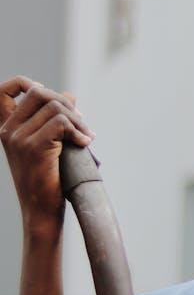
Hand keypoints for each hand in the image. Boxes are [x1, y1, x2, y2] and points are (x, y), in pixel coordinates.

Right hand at [0, 78, 93, 229]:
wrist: (41, 212)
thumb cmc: (47, 181)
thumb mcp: (48, 145)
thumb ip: (54, 119)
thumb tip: (70, 95)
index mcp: (6, 129)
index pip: (5, 90)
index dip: (26, 82)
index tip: (49, 96)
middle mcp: (8, 131)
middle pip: (39, 92)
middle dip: (65, 103)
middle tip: (80, 122)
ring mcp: (19, 138)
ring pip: (55, 107)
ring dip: (78, 120)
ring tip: (86, 136)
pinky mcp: (34, 147)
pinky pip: (61, 122)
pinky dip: (78, 130)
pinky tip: (85, 143)